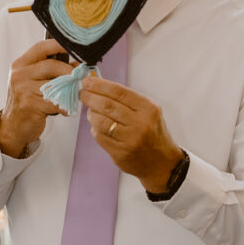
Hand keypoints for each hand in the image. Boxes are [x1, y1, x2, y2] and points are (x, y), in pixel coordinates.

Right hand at [0, 39, 74, 157]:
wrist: (13, 126)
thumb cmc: (27, 102)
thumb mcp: (33, 82)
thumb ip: (49, 71)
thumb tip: (76, 65)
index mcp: (20, 65)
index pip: (41, 48)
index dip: (59, 45)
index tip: (75, 47)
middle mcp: (19, 75)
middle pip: (51, 65)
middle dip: (69, 71)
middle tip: (81, 77)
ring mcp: (23, 89)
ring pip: (55, 84)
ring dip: (69, 90)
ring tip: (74, 95)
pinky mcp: (30, 104)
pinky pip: (55, 102)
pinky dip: (65, 106)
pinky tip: (65, 109)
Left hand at [78, 76, 182, 193]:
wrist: (161, 162)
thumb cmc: (152, 133)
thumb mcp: (148, 112)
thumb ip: (127, 100)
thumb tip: (98, 87)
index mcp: (148, 109)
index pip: (119, 92)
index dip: (100, 85)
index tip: (87, 82)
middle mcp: (140, 124)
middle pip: (107, 106)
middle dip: (90, 97)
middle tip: (82, 94)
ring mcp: (130, 140)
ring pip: (101, 122)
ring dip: (91, 114)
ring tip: (90, 111)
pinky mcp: (120, 153)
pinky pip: (100, 137)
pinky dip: (95, 129)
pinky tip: (97, 127)